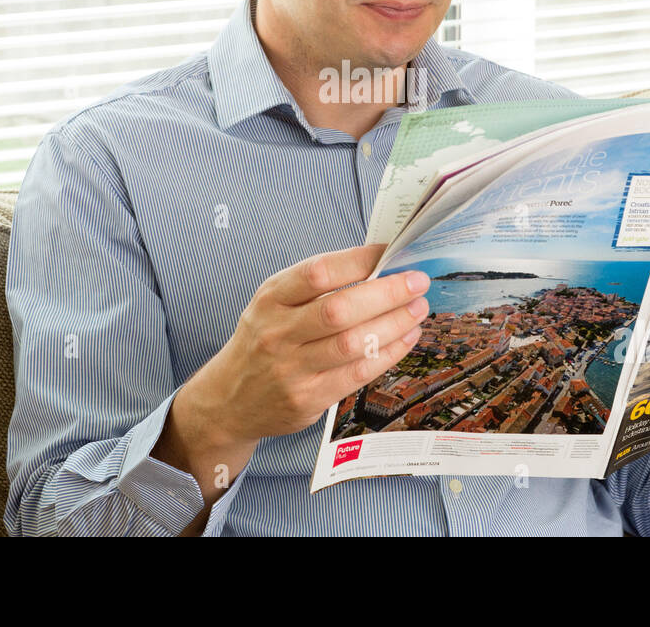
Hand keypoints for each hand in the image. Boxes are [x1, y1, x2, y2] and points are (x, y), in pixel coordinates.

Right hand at [191, 242, 431, 444]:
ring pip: (352, 343)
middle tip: (417, 282)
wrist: (231, 398)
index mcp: (270, 298)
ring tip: (418, 309)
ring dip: (394, 323)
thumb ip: (316, 286)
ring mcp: (291, 368)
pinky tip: (406, 339)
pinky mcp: (308, 398)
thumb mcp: (274, 303)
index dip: (357, 259)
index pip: (317, 273)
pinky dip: (388, 354)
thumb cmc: (264, 340)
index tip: (389, 252)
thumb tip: (377, 265)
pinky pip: (356, 373)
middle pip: (339, 309)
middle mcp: (277, 332)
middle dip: (386, 293)